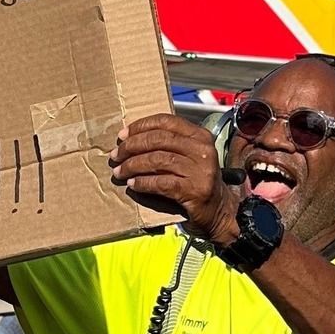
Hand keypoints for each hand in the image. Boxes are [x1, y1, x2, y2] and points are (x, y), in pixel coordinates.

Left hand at [109, 116, 238, 243]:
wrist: (218, 212)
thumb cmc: (197, 182)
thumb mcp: (189, 157)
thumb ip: (169, 145)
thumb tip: (131, 139)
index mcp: (200, 136)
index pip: (166, 121)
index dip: (141, 126)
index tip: (123, 135)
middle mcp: (202, 150)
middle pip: (159, 139)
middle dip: (132, 146)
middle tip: (116, 156)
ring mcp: (200, 170)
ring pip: (157, 160)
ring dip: (133, 166)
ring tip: (120, 172)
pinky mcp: (194, 190)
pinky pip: (161, 183)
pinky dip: (143, 183)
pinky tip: (133, 185)